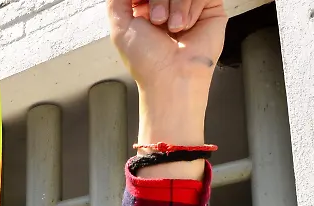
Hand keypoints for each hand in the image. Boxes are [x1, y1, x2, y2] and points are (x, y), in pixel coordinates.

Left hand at [108, 0, 225, 178]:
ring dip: (174, 5)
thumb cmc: (148, 60)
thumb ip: (118, 2)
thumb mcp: (121, 27)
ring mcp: (189, 7)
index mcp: (147, 10)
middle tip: (157, 20)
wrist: (172, 76)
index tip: (142, 10)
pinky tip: (186, 27)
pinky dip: (189, 8)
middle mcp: (168, 6)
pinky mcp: (210, 9)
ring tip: (173, 28)